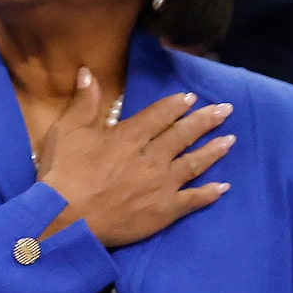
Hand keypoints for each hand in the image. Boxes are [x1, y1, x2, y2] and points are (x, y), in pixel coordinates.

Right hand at [33, 73, 233, 248]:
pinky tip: (223, 187)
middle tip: (226, 110)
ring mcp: (161, 185)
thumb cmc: (62, 175)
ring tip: (230, 140)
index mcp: (128, 137)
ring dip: (213, 150)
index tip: (191, 98)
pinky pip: (193, 200)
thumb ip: (83, 103)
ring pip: (194, 163)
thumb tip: (89, 73)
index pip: (159, 115)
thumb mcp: (66, 132)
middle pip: (183, 135)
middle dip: (205, 120)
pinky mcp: (164, 211)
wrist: (65, 220)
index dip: (176, 105)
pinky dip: (209, 193)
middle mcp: (151, 157)